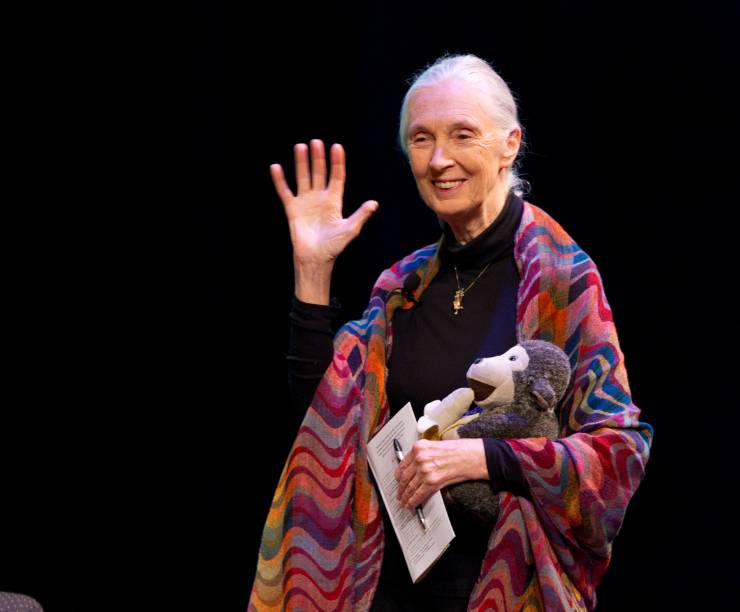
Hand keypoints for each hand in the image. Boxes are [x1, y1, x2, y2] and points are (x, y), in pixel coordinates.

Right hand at [270, 139, 378, 266]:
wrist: (316, 258)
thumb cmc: (334, 246)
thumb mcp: (350, 230)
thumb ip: (360, 215)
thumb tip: (374, 203)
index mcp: (334, 201)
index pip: (337, 177)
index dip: (337, 163)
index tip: (337, 147)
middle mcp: (320, 198)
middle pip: (319, 173)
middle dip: (318, 158)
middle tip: (316, 142)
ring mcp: (306, 202)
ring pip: (303, 177)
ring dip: (302, 163)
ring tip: (300, 147)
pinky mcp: (293, 209)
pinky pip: (285, 192)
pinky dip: (280, 181)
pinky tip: (276, 167)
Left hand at [395, 439, 486, 509]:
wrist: (474, 456)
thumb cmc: (460, 450)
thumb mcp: (437, 446)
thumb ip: (424, 455)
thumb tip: (416, 467)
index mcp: (419, 447)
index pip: (403, 464)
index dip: (399, 475)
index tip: (398, 480)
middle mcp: (420, 457)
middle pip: (403, 476)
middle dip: (400, 488)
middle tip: (399, 494)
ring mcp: (425, 470)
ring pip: (409, 487)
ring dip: (405, 497)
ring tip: (403, 502)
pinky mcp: (432, 481)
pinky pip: (418, 494)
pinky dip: (413, 501)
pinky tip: (411, 505)